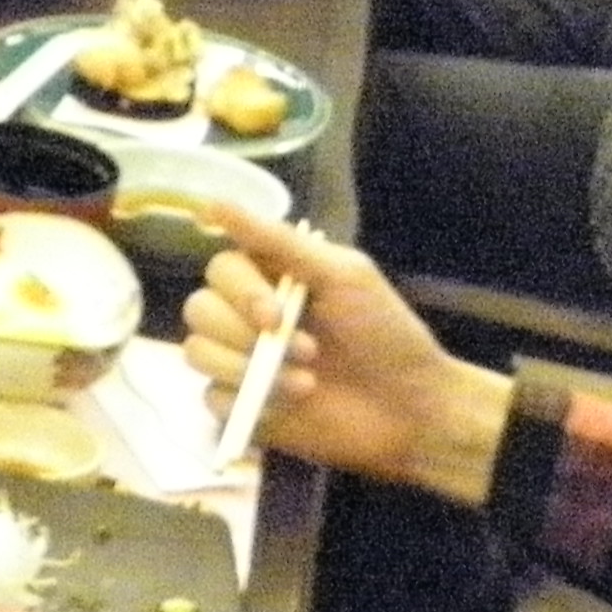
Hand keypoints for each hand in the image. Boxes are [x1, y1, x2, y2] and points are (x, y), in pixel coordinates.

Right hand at [186, 214, 508, 506]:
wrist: (414, 411)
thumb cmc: (386, 336)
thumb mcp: (343, 276)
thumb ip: (278, 240)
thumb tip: (211, 201)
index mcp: (269, 280)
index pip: (220, 270)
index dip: (240, 291)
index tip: (274, 315)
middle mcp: (247, 317)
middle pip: (198, 309)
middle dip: (243, 334)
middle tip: (305, 351)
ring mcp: (241, 363)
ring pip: (197, 353)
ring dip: (247, 369)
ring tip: (303, 384)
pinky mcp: (242, 407)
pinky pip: (210, 398)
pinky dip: (246, 402)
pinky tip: (290, 406)